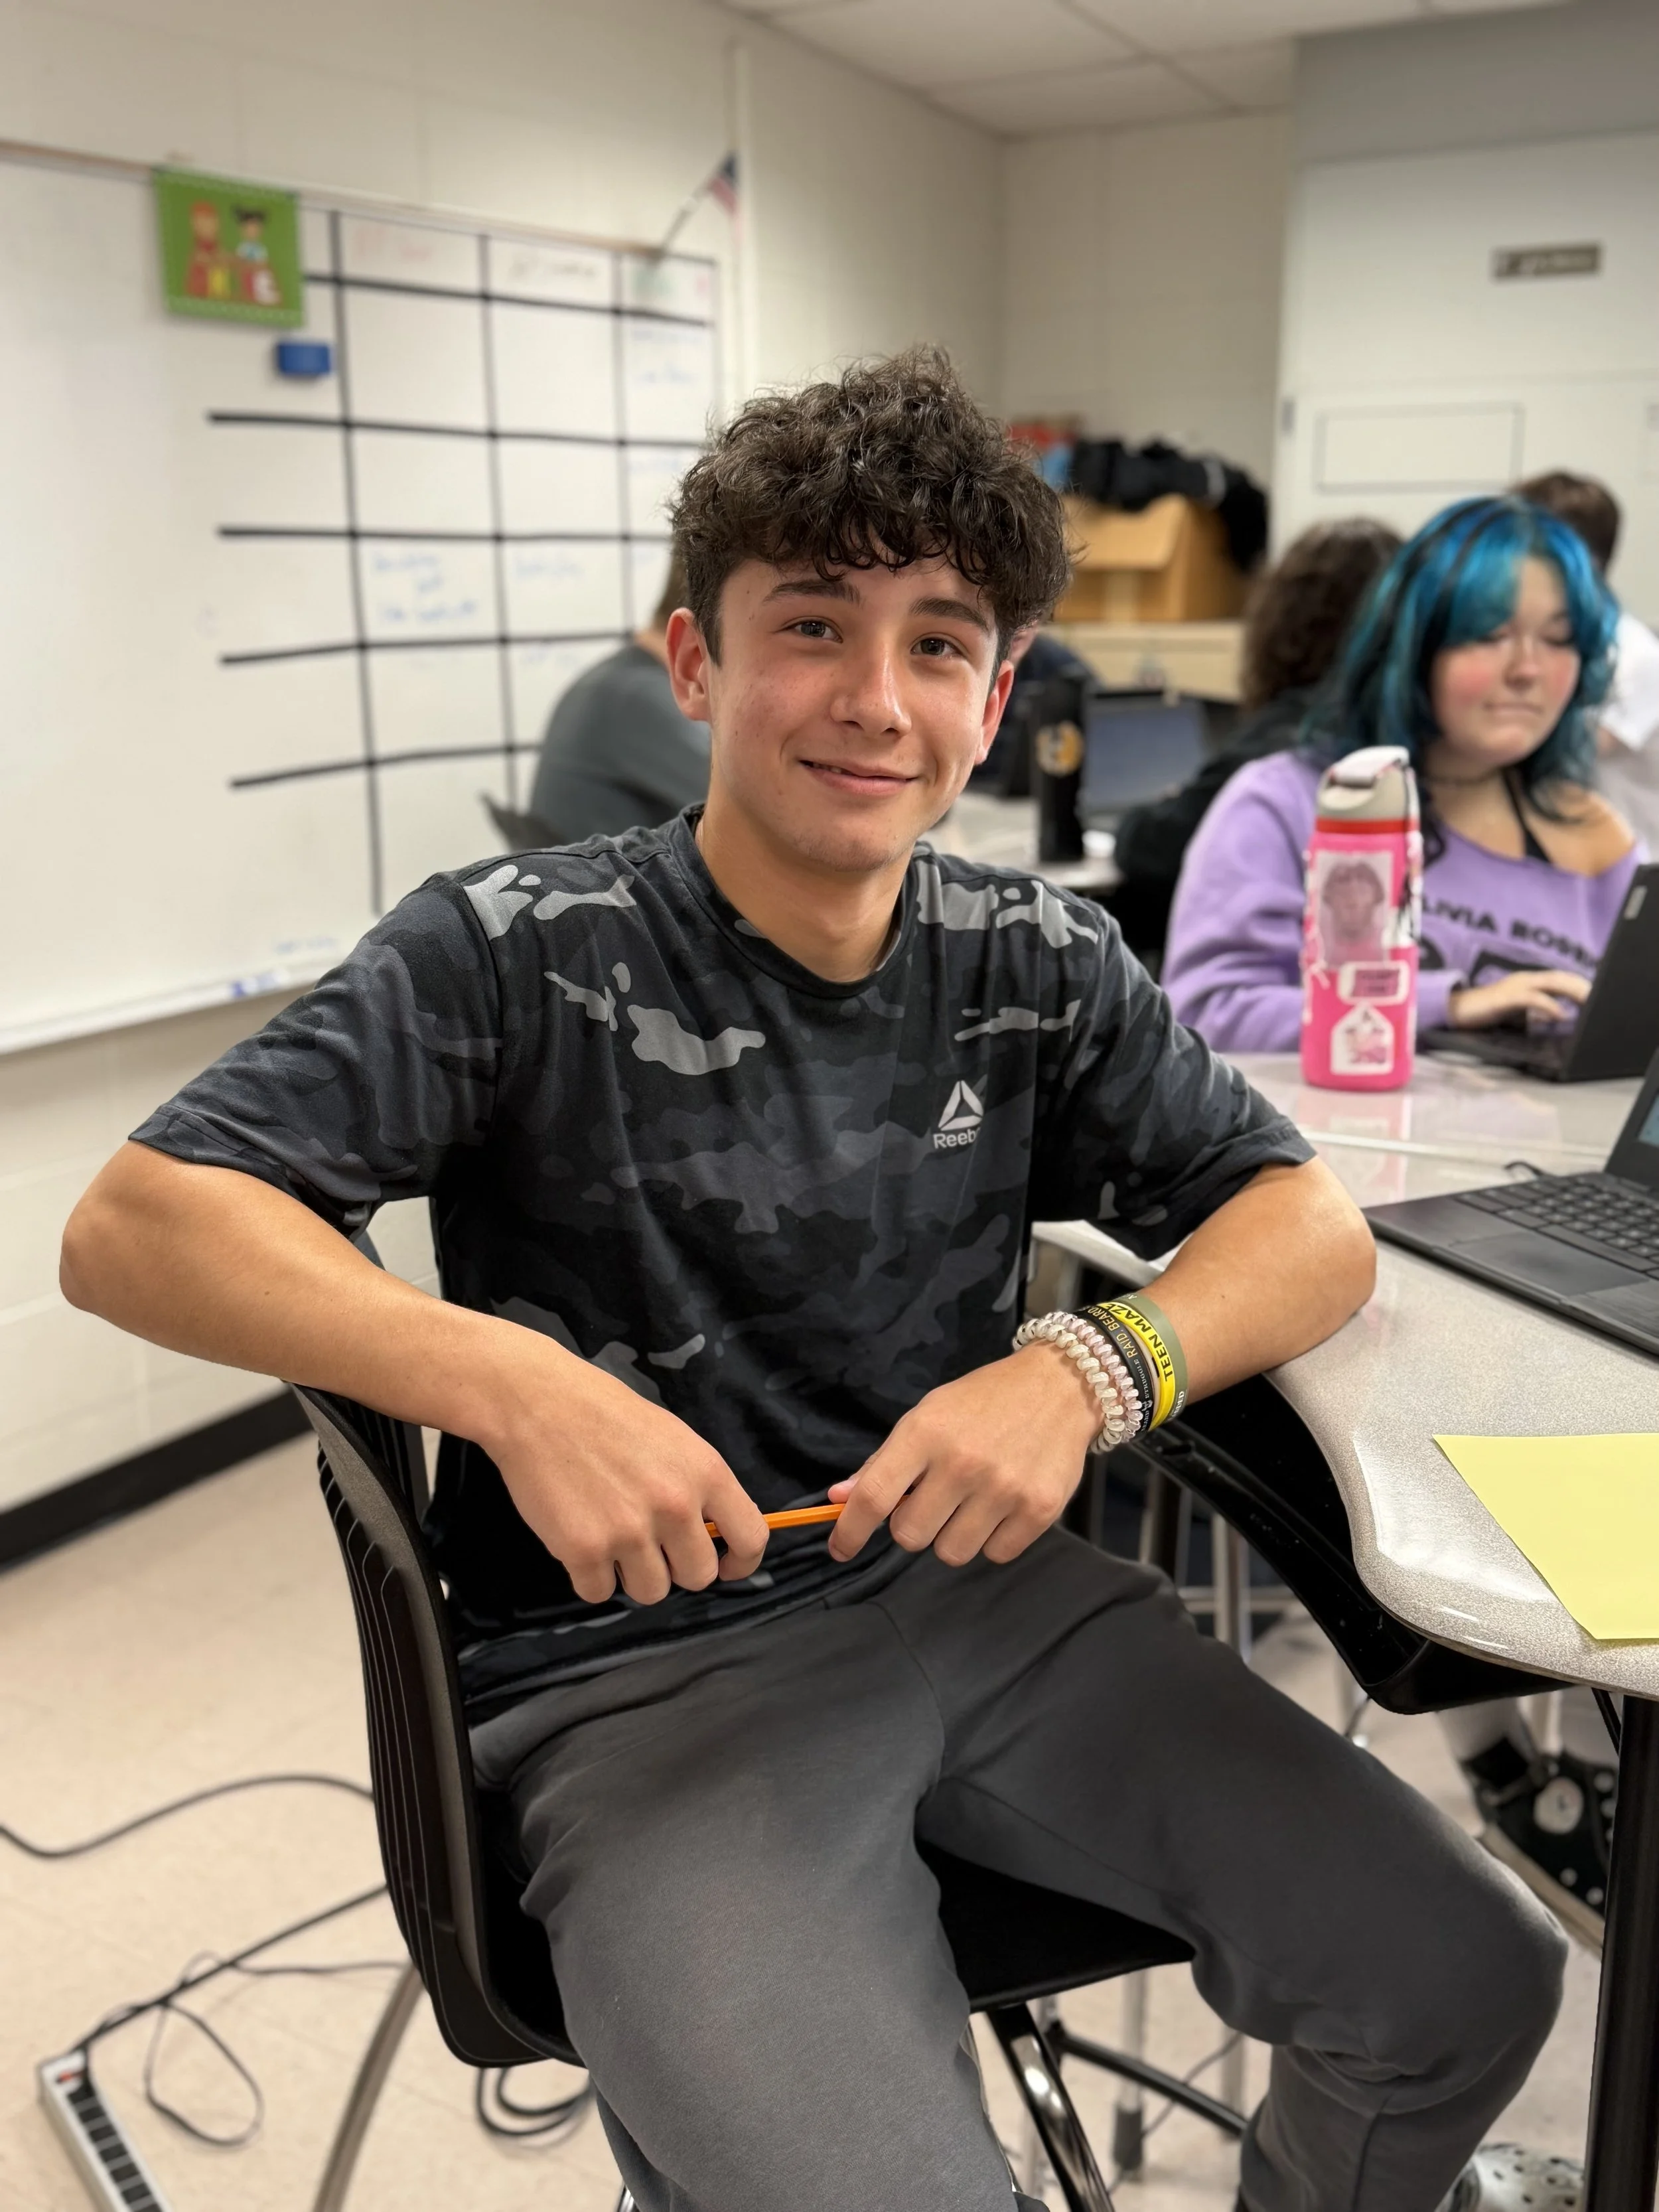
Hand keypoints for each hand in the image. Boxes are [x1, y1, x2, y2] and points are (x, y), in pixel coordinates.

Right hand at [479, 1331, 768, 1605]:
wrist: (539, 1402)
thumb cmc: (606, 1414)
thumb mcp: (674, 1439)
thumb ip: (697, 1487)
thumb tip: (712, 1533)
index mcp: (706, 1473)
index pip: (751, 1538)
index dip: (740, 1562)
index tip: (724, 1565)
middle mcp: (675, 1506)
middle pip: (698, 1576)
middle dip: (676, 1567)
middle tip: (650, 1544)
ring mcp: (629, 1532)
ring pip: (651, 1592)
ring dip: (633, 1575)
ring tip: (612, 1539)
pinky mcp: (583, 1551)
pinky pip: (599, 1592)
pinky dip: (590, 1576)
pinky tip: (580, 1540)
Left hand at [826, 1343, 1099, 1569]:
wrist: (1060, 1387)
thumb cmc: (983, 1402)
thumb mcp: (927, 1415)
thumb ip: (884, 1461)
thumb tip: (841, 1499)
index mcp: (926, 1433)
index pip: (874, 1496)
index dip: (850, 1531)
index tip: (840, 1548)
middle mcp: (962, 1463)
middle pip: (910, 1535)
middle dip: (912, 1525)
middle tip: (931, 1502)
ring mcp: (1003, 1489)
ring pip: (951, 1552)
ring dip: (952, 1535)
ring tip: (969, 1503)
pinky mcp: (1038, 1510)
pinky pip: (996, 1554)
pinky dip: (992, 1539)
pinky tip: (1001, 1507)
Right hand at [1448, 968, 1588, 1029]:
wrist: (1457, 1011)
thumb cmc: (1485, 1012)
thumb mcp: (1516, 1011)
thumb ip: (1536, 1011)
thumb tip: (1557, 1015)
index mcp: (1528, 981)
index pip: (1560, 979)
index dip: (1579, 985)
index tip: (1596, 996)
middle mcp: (1525, 979)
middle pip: (1561, 978)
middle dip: (1582, 987)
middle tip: (1600, 999)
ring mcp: (1515, 986)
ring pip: (1552, 983)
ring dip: (1572, 992)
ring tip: (1588, 1002)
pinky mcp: (1506, 998)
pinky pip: (1533, 999)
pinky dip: (1549, 1006)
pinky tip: (1561, 1015)